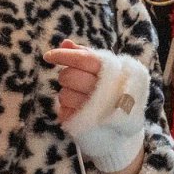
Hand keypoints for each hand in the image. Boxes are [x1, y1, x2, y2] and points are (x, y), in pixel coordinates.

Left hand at [46, 39, 148, 173]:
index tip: (48, 56)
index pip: (83, 59)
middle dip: (66, 76)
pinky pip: (63, 111)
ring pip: (63, 94)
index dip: (64, 56)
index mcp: (113, 73)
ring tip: (81, 97)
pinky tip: (79, 109)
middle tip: (74, 80)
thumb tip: (65, 42)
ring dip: (67, 94)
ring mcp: (94, 109)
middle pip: (69, 76)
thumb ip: (85, 55)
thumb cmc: (112, 93)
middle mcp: (105, 91)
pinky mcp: (84, 124)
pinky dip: (67, 108)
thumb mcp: (106, 70)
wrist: (125, 130)